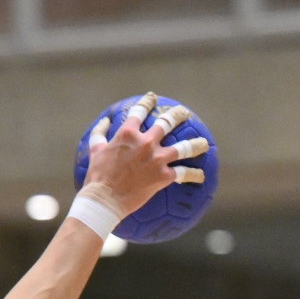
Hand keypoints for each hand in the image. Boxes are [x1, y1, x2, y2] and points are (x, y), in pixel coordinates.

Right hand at [81, 94, 208, 220]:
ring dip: (196, 144)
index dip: (147, 102)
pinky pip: (184, 173)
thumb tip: (104, 121)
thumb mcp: (95, 152)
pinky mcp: (164, 176)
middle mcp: (146, 142)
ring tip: (204, 143)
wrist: (104, 200)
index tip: (152, 98)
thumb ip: (99, 134)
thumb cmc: (97, 176)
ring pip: (184, 147)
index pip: (139, 111)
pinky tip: (201, 175)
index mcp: (128, 134)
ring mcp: (157, 159)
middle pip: (167, 123)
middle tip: (184, 113)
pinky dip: (194, 175)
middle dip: (177, 115)